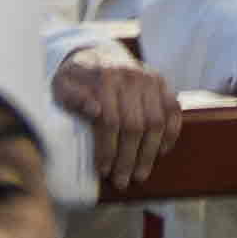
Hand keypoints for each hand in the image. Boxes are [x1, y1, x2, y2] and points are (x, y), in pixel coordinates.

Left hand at [58, 48, 183, 197]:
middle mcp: (131, 76)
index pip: (109, 121)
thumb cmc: (77, 79)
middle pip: (134, 125)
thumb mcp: (62, 85)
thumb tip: (93, 109)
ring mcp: (150, 79)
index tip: (103, 170)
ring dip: (149, 153)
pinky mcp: (163, 83)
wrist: (97, 56)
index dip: (107, 149)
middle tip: (122, 181)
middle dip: (128, 158)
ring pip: (156, 122)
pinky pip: (174, 111)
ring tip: (139, 174)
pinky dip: (170, 135)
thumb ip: (72, 96)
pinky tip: (161, 153)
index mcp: (105, 77)